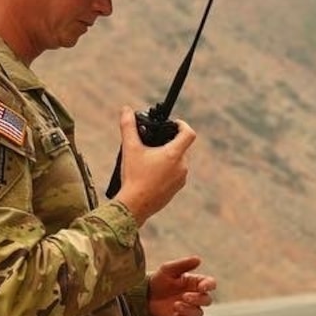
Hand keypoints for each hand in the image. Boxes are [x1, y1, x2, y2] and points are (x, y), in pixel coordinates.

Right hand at [111, 109, 195, 225]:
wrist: (135, 205)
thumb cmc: (134, 176)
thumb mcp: (129, 148)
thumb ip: (128, 127)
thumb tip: (126, 110)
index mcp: (174, 154)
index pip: (189, 133)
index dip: (182, 125)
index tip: (173, 124)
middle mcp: (182, 166)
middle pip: (182, 146)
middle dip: (169, 141)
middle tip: (154, 141)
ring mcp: (181, 179)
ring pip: (178, 160)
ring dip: (168, 155)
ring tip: (151, 157)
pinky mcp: (177, 189)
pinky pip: (176, 173)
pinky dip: (167, 169)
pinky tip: (152, 171)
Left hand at [148, 255, 216, 315]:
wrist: (144, 295)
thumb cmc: (159, 280)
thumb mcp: (168, 269)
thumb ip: (183, 264)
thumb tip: (198, 259)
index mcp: (195, 283)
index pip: (210, 284)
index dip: (209, 286)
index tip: (202, 287)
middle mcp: (195, 297)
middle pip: (207, 300)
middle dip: (198, 299)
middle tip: (184, 296)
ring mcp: (189, 310)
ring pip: (199, 313)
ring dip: (190, 310)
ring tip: (176, 305)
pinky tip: (175, 314)